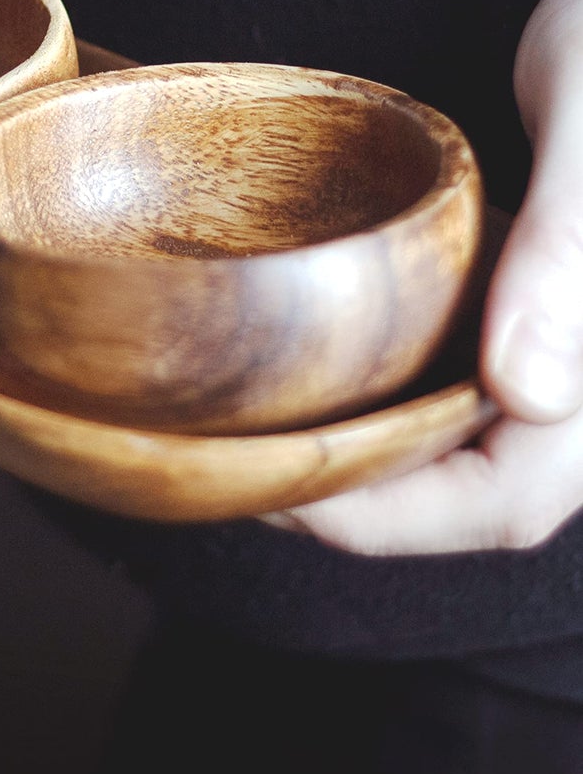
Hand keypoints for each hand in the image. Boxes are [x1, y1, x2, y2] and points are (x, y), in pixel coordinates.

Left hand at [265, 0, 582, 554]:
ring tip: (240, 427)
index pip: (513, 496)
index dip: (394, 517)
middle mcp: (577, 360)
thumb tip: (526, 394)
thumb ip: (569, 257)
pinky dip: (363, 379)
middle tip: (227, 466)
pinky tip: (291, 356)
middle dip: (350, 496)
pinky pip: (434, 365)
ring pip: (445, 435)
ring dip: (351, 446)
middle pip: (466, 487)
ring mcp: (543, 331)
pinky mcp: (507, 290)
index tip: (278, 492)